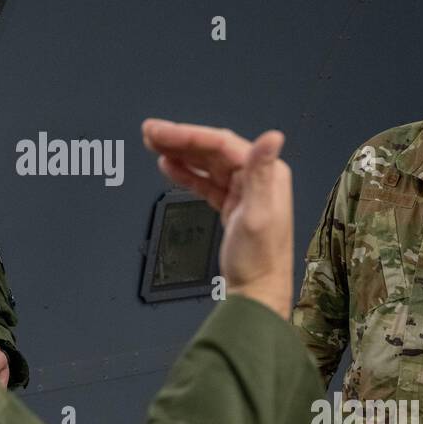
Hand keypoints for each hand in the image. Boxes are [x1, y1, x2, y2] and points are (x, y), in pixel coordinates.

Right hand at [142, 119, 293, 317]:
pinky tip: (169, 166)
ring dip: (180, 152)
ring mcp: (244, 190)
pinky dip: (187, 172)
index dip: (188, 135)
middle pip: (211, 149)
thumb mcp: (258, 213)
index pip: (220, 144)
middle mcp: (257, 177)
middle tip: (149, 133)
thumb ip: (262, 172)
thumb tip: (273, 136)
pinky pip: (206, 181)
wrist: (257, 291)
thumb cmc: (260, 260)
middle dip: (179, 139)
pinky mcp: (232, 204)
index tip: (161, 132)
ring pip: (206, 163)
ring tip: (153, 144)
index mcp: (265, 173)